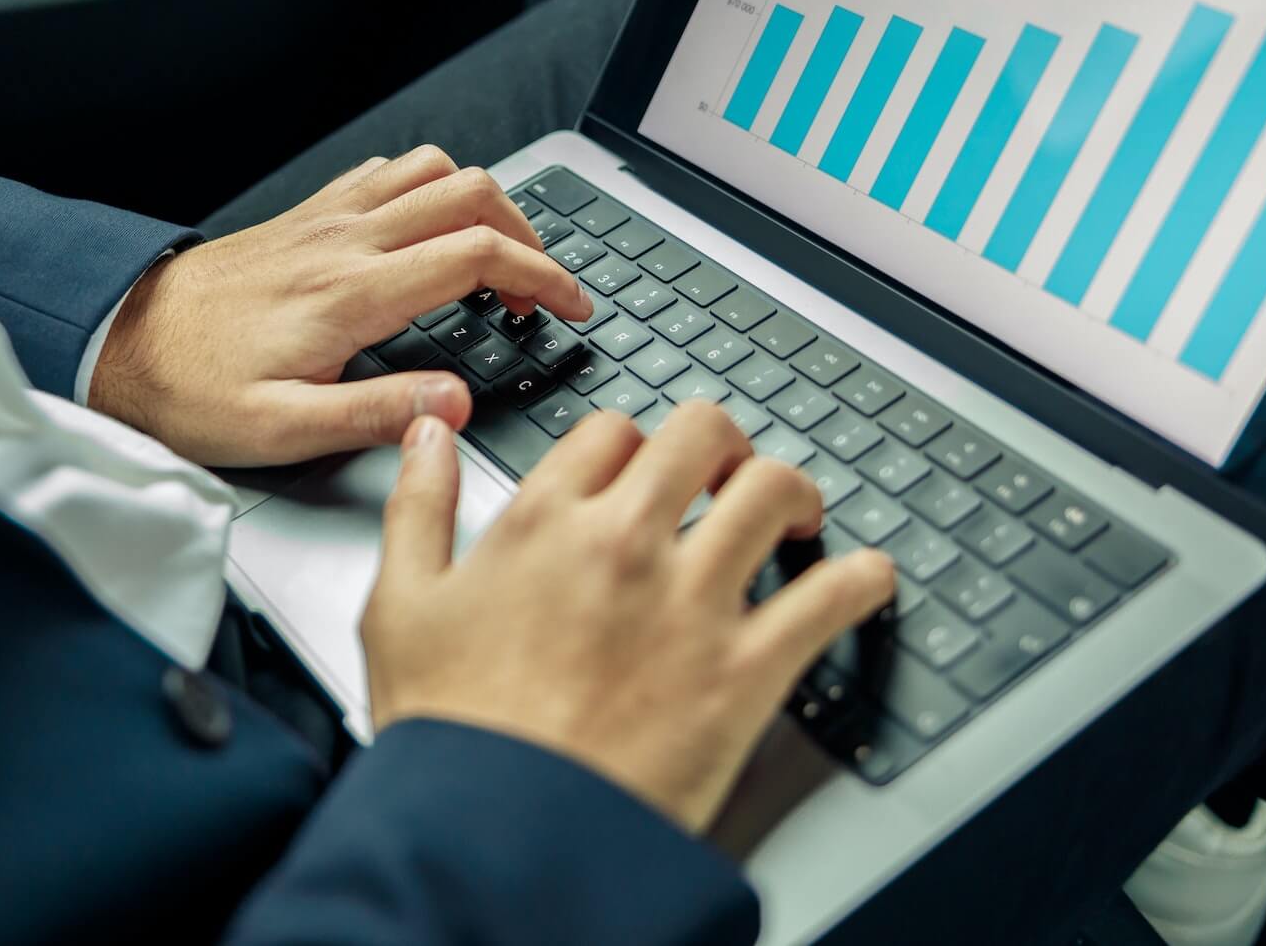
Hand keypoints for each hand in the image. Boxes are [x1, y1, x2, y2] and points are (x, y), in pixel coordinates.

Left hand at [90, 146, 593, 465]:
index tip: (571, 307)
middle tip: (546, 287)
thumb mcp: (283, 430)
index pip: (477, 254)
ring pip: (431, 170)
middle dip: (530, 232)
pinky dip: (429, 189)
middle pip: (469, 193)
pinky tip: (427, 230)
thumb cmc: (192, 391)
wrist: (118, 344)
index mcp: (351, 294)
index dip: (543, 276)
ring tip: (499, 257)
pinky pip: (384, 173)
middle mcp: (344, 242)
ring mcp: (324, 221)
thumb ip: (376, 416)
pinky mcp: (305, 217)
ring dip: (483, 202)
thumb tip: (452, 408)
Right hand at [361, 402, 895, 832]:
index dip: (633, 443)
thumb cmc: (450, 733)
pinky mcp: (746, 669)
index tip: (641, 469)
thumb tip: (427, 436)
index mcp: (543, 523)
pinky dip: (863, 579)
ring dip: (795, 493)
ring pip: (773, 491)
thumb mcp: (398, 604)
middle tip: (728, 473)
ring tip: (797, 516)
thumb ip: (417, 507)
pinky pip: (830, 597)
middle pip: (703, 436)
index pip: (613, 431)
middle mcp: (623, 543)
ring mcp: (692, 601)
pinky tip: (866, 579)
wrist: (497, 835)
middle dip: (723, 445)